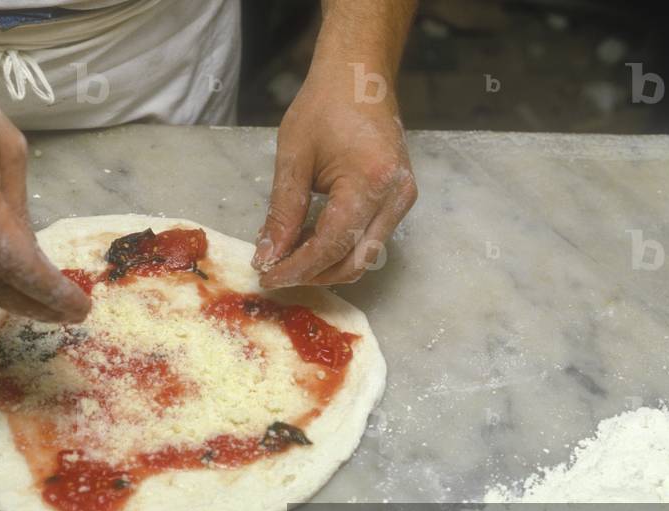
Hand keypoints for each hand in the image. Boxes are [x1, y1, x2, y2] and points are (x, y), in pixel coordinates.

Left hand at [253, 62, 417, 287]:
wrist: (360, 77)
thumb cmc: (325, 105)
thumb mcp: (294, 157)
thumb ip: (282, 211)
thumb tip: (268, 255)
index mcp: (370, 181)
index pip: (331, 245)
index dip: (297, 267)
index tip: (266, 274)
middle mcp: (395, 197)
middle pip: (354, 262)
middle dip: (313, 275)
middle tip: (275, 272)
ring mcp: (402, 201)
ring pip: (364, 256)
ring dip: (326, 265)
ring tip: (288, 256)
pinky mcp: (399, 201)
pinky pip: (369, 239)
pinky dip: (339, 248)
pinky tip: (309, 239)